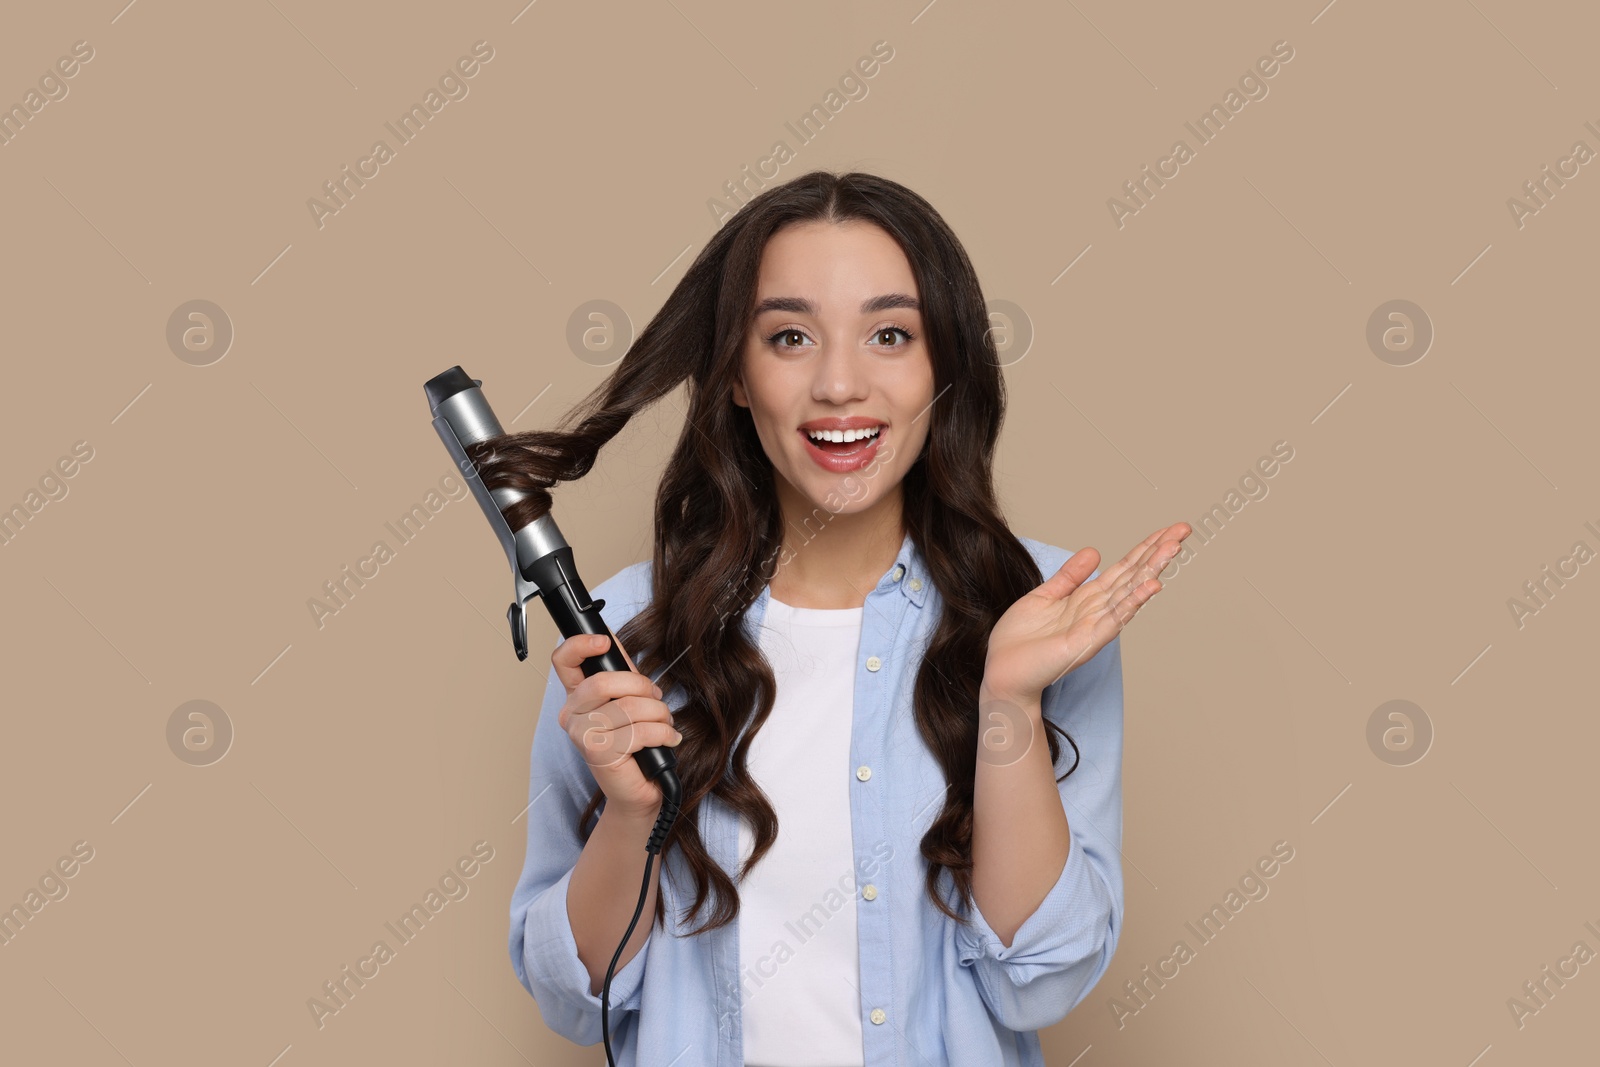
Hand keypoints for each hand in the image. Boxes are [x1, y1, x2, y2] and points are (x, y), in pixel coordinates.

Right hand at [552, 633, 681, 820]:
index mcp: (576, 698)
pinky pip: (639, 731)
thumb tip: (611, 637)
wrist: (639, 790)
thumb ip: (620, 673)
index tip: (604, 642)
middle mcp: (572, 715)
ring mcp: (581, 735)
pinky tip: (668, 739)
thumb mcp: (629, 700)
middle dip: (642, 687)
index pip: (563, 661)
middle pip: (605, 681)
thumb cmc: (635, 745)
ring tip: (665, 723)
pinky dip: (663, 733)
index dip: (580, 645)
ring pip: (629, 707)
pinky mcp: (598, 753)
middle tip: (656, 699)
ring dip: (659, 713)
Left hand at [981, 523, 1190, 708]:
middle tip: (1182, 530)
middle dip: (1157, 552)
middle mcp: (1097, 610)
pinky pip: (1116, 617)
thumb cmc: (1019, 641)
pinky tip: (1152, 586)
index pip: (1123, 568)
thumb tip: (1095, 552)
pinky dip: (1134, 601)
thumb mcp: (1044, 596)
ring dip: (1152, 570)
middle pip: (1133, 575)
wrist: (1003, 672)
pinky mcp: (1087, 641)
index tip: (1168, 530)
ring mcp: (1095, 625)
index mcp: (1087, 598)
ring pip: (1130, 592)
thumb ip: (1069, 576)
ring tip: (1173, 549)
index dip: (1144, 548)